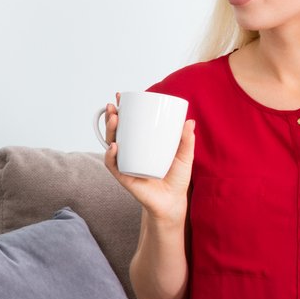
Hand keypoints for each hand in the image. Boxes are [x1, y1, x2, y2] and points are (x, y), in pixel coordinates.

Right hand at [102, 102, 195, 226]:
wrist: (173, 202)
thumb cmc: (177, 179)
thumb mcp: (185, 156)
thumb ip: (186, 140)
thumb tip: (190, 121)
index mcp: (142, 144)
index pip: (129, 124)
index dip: (122, 110)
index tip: (121, 97)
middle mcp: (131, 152)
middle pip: (116, 132)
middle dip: (111, 118)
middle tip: (114, 107)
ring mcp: (126, 164)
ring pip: (111, 145)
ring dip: (109, 131)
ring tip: (115, 120)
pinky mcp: (124, 176)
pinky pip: (113, 165)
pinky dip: (111, 156)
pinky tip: (114, 146)